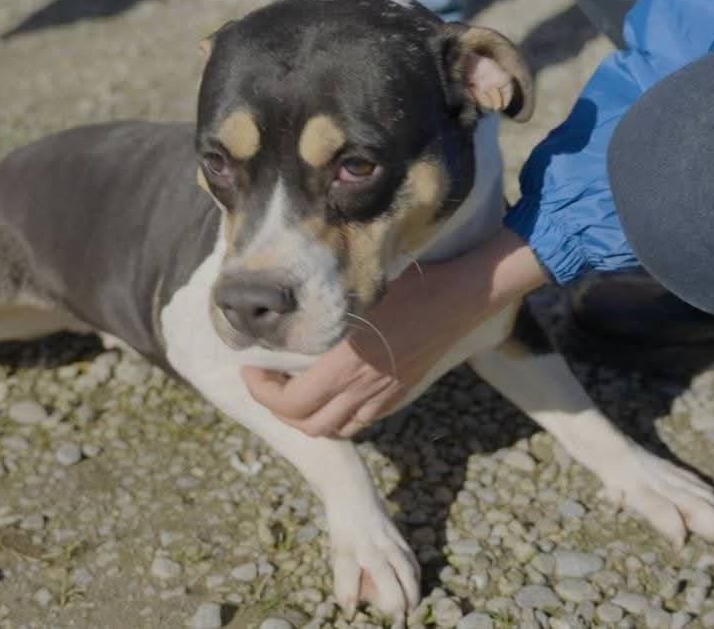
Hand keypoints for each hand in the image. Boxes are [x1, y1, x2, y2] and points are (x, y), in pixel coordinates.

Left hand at [242, 228, 544, 436]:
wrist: (462, 296)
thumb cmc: (411, 284)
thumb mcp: (357, 293)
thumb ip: (323, 312)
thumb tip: (285, 311)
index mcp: (345, 365)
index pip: (290, 403)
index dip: (261, 392)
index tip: (251, 367)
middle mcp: (363, 389)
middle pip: (307, 425)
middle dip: (278, 408)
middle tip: (267, 380)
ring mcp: (385, 396)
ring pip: (335, 429)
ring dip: (307, 418)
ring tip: (295, 389)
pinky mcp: (401, 394)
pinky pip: (361, 422)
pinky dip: (338, 417)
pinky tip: (333, 391)